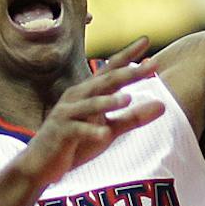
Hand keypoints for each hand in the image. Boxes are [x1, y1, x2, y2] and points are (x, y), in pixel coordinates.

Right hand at [16, 37, 163, 187]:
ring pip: (90, 104)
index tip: (146, 41)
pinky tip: (103, 134)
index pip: (110, 69)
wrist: (40, 164)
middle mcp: (77, 97)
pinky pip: (77, 130)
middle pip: (106, 81)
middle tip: (152, 66)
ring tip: (128, 99)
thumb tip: (164, 106)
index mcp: (89, 92)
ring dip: (109, 102)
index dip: (128, 56)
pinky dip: (90, 132)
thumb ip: (134, 118)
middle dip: (129, 73)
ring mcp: (67, 114)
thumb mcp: (109, 130)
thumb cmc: (75, 143)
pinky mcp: (60, 133)